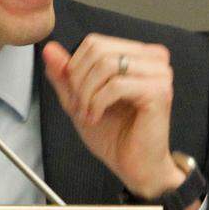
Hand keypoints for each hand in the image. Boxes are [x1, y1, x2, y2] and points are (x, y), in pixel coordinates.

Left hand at [42, 34, 186, 198]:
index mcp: (138, 55)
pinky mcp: (159, 91)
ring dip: (87, 94)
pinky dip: (98, 103)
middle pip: (98, 51)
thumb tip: (49, 49)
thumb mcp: (80, 100)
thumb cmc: (116, 136)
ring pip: (106, 65)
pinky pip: (116, 85)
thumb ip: (65, 75)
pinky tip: (97, 117)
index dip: (75, 68)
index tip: (75, 96)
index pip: (95, 43)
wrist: (136, 166)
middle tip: (79, 107)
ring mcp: (159, 74)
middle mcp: (153, 59)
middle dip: (79, 81)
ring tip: (87, 114)